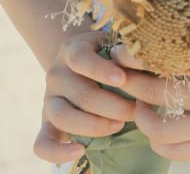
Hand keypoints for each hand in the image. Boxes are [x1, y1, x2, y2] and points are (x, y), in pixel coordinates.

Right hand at [34, 30, 134, 164]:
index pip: (80, 58)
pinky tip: (80, 151)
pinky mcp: (46, 123)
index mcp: (72, 49)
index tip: (123, 79)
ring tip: (119, 125)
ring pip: (63, 116)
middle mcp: (56, 73)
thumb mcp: (116, 46)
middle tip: (135, 110)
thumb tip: (139, 60)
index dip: (101, 70)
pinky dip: (58, 152)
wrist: (84, 64)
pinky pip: (42, 143)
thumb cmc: (109, 55)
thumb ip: (126, 53)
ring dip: (95, 125)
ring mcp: (49, 99)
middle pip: (80, 93)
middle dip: (113, 106)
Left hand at [113, 44, 189, 161]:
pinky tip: (155, 126)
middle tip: (121, 75)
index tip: (121, 51)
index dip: (136, 58)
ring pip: (160, 131)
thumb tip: (149, 35)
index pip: (162, 62)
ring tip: (139, 102)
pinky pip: (176, 153)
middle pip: (155, 93)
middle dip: (130, 83)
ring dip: (141, 116)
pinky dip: (158, 142)